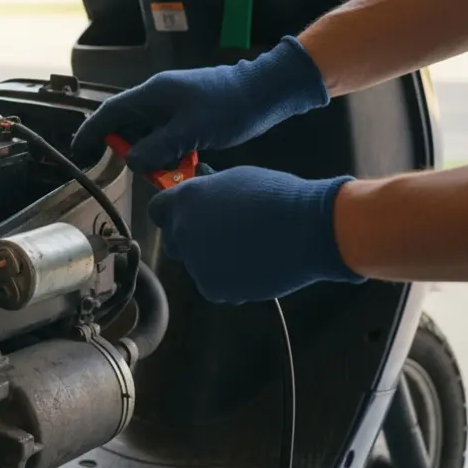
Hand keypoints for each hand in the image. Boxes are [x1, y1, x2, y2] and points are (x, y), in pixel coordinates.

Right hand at [71, 37, 328, 171]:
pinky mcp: (189, 116)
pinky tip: (183, 164)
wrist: (266, 92)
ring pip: (150, 135)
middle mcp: (159, 98)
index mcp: (153, 94)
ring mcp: (174, 107)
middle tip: (134, 171)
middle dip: (128, 149)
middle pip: (129, 126)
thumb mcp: (191, 131)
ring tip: (164, 171)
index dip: (92, 131)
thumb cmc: (229, 106)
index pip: (110, 113)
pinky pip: (168, 137)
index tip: (79, 149)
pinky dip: (170, 152)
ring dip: (153, 154)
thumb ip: (158, 148)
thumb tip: (131, 162)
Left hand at [149, 166, 363, 302]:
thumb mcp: (236, 179)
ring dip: (212, 260)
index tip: (186, 214)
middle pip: (173, 240)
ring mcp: (197, 262)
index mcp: (186, 200)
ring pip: (196, 265)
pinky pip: (214, 286)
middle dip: (189, 238)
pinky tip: (251, 265)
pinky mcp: (214, 288)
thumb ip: (209, 187)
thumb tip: (201, 183)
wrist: (309, 229)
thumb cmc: (278, 197)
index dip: (172, 212)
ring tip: (246, 249)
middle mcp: (183, 231)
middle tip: (219, 234)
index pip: (158, 210)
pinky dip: (228, 281)